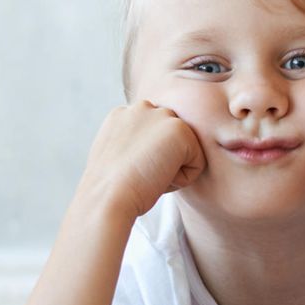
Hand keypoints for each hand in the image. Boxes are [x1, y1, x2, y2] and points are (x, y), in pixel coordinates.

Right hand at [81, 101, 204, 217]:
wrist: (106, 197)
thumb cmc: (110, 189)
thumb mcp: (117, 157)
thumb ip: (134, 143)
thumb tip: (152, 151)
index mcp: (124, 113)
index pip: (156, 136)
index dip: (149, 160)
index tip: (131, 170)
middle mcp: (143, 107)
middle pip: (173, 142)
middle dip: (162, 161)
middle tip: (139, 173)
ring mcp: (162, 115)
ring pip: (186, 152)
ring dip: (173, 169)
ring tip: (147, 175)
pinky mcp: (180, 130)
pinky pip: (197, 163)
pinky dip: (183, 179)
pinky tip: (158, 177)